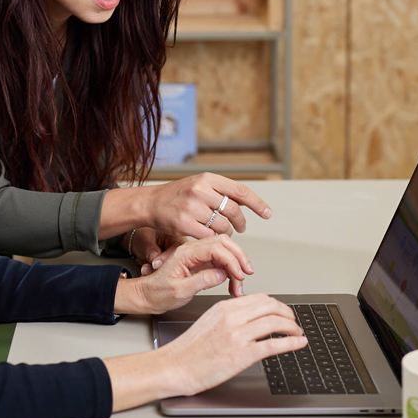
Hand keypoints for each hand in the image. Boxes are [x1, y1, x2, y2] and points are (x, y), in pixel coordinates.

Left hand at [115, 235, 252, 315]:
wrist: (146, 296)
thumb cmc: (157, 293)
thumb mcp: (179, 291)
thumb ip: (201, 281)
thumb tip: (222, 274)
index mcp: (185, 253)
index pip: (215, 248)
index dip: (231, 260)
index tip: (239, 274)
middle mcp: (192, 250)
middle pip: (223, 243)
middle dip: (239, 257)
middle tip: (247, 274)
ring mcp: (197, 256)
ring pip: (224, 251)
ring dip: (236, 266)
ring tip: (238, 285)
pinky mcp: (200, 263)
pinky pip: (220, 261)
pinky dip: (230, 271)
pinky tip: (232, 283)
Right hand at [142, 173, 271, 238]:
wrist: (150, 203)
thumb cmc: (177, 195)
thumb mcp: (198, 184)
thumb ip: (220, 191)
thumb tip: (245, 201)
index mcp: (207, 178)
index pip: (240, 191)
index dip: (257, 203)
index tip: (267, 213)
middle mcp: (200, 191)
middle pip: (234, 211)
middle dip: (241, 222)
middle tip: (241, 227)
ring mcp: (192, 208)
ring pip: (223, 226)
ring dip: (226, 231)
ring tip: (220, 230)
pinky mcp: (185, 224)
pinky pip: (209, 236)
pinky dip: (212, 238)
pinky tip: (207, 235)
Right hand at [158, 294, 306, 396]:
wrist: (174, 367)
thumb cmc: (188, 350)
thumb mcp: (209, 323)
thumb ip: (229, 318)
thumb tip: (250, 320)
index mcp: (224, 308)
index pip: (260, 298)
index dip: (277, 305)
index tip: (282, 313)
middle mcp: (232, 317)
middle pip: (271, 306)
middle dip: (288, 314)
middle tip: (293, 323)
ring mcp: (238, 335)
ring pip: (276, 322)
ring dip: (293, 328)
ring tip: (297, 334)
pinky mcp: (242, 354)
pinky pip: (274, 344)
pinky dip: (291, 343)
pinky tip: (298, 344)